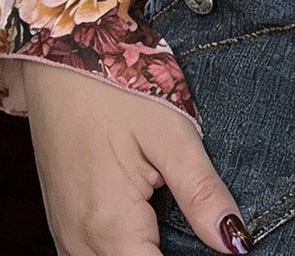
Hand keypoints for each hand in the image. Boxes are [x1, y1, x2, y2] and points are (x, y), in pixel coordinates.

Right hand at [21, 59, 253, 254]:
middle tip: (202, 227)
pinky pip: (94, 255)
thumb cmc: (116, 86)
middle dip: (174, 255)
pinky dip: (125, 249)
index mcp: (110, 228)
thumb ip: (203, 194)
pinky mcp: (63, 223)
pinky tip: (152, 226)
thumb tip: (236, 243)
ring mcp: (65, 236)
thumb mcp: (172, 134)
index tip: (221, 248)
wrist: (58, 58)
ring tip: (180, 225)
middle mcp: (78, 244)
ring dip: (147, 254)